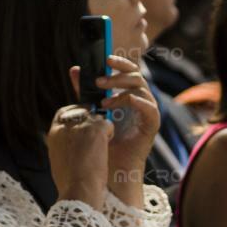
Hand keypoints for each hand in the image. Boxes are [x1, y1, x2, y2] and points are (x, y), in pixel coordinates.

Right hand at [47, 103, 111, 211]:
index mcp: (54, 133)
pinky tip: (106, 148)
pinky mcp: (96, 129)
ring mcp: (81, 126)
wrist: (78, 190)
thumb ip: (63, 144)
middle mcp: (65, 126)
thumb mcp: (58, 159)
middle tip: (98, 135)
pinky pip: (108, 124)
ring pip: (96, 118)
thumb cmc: (70, 182)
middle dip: (91, 121)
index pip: (63, 113)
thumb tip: (70, 142)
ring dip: (101, 130)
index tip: (83, 123)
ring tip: (100, 149)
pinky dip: (110, 134)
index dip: (75, 116)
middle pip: (82, 112)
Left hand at [70, 56, 159, 203]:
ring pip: (141, 88)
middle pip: (137, 75)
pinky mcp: (152, 125)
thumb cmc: (101, 140)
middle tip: (98, 79)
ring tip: (101, 96)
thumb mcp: (90, 109)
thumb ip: (84, 91)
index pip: (129, 71)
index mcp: (128, 94)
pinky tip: (111, 105)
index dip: (120, 62)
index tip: (105, 58)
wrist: (108, 168)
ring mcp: (148, 112)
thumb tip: (74, 69)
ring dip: (120, 87)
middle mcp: (141, 101)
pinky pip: (149, 107)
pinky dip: (131, 101)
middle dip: (118, 72)